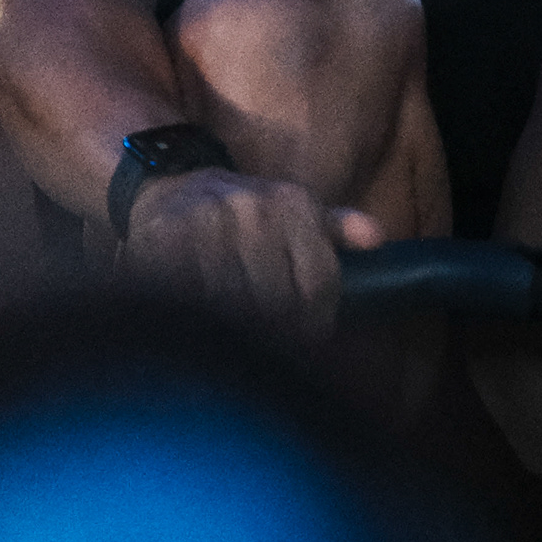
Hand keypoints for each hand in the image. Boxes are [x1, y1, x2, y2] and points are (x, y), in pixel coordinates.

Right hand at [120, 168, 385, 331]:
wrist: (166, 190)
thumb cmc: (240, 214)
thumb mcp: (290, 213)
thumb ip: (333, 229)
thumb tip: (375, 238)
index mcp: (291, 203)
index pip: (319, 282)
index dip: (317, 322)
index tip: (308, 339)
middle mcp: (253, 209)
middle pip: (280, 301)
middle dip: (279, 333)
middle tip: (272, 351)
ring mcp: (209, 224)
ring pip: (238, 306)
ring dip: (239, 332)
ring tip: (238, 343)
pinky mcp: (168, 241)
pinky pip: (194, 300)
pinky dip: (202, 320)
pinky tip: (205, 327)